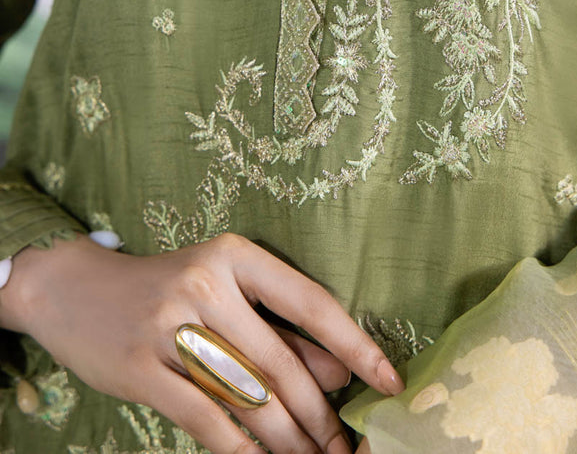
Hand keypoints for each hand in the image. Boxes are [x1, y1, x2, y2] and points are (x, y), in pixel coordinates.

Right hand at [2, 232, 403, 453]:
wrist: (75, 289)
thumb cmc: (166, 289)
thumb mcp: (223, 287)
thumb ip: (278, 325)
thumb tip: (342, 372)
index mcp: (234, 255)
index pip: (310, 302)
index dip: (355, 346)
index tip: (390, 380)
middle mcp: (205, 283)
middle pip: (281, 362)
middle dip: (321, 415)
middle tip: (346, 447)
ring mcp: (169, 326)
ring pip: (248, 398)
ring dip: (289, 441)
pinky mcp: (141, 369)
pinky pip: (205, 421)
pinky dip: (240, 451)